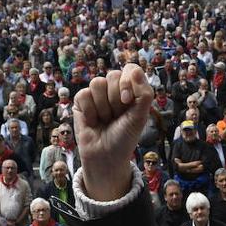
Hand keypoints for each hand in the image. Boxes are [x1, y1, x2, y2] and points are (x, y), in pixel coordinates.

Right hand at [73, 64, 153, 201]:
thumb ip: (144, 93)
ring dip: (103, 107)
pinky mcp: (81, 101)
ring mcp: (97, 94)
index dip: (127, 82)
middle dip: (116, 100)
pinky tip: (93, 122)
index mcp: (131, 89)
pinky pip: (84, 94)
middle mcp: (114, 89)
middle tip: (117, 116)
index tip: (127, 102)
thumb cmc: (125, 137)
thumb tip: (135, 70)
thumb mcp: (140, 116)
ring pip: (97, 83)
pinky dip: (90, 111)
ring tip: (105, 119)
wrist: (106, 156)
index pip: (130, 69)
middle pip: (113, 75)